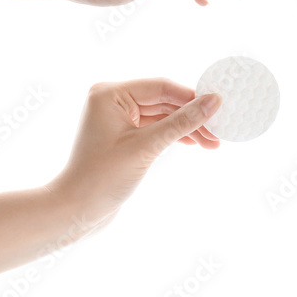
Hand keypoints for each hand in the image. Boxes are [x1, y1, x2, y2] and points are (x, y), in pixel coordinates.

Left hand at [47, 78, 221, 224]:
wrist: (77, 209)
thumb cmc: (103, 177)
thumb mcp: (147, 147)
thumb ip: (181, 123)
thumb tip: (213, 102)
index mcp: (110, 93)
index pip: (161, 87)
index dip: (192, 97)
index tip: (219, 108)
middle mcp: (112, 100)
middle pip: (164, 100)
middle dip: (192, 116)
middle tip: (220, 131)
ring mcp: (117, 119)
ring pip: (162, 116)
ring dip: (187, 128)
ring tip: (213, 143)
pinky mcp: (123, 137)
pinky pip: (155, 129)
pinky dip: (174, 136)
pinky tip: (195, 143)